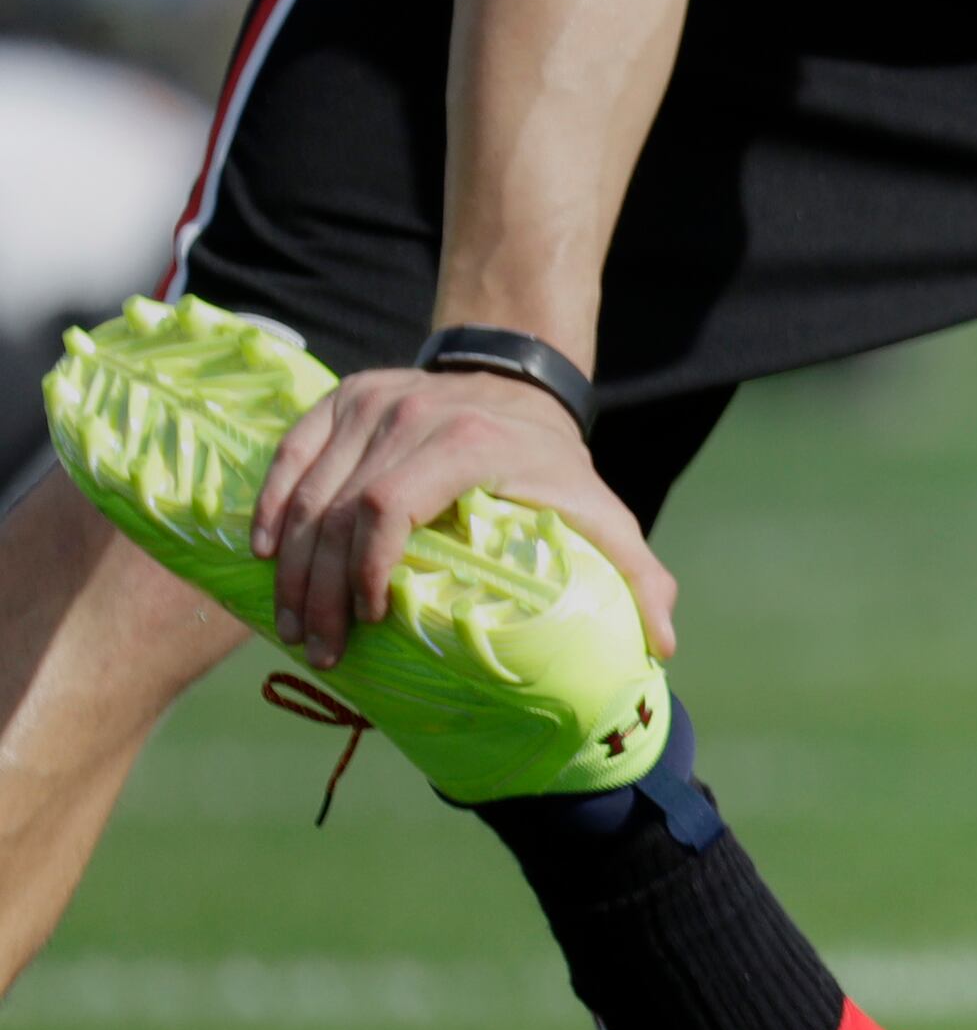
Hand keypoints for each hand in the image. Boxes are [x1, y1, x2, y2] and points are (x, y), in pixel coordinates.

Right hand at [250, 366, 674, 668]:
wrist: (521, 382)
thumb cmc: (558, 468)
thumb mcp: (606, 516)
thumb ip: (639, 577)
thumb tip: (660, 647)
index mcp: (469, 445)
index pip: (389, 507)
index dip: (368, 568)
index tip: (368, 621)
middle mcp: (411, 416)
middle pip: (338, 508)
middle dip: (321, 586)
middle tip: (318, 646)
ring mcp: (370, 402)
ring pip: (306, 488)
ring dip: (290, 562)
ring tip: (291, 622)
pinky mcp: (342, 397)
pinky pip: (289, 454)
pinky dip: (270, 504)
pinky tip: (263, 554)